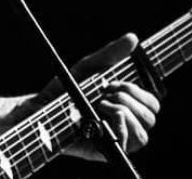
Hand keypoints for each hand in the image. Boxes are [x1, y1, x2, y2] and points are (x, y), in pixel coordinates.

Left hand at [5, 34, 161, 159]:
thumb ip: (110, 55)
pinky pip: (127, 145)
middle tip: (104, 93)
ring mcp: (115, 141)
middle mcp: (124, 126)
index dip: (139, 92)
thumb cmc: (63, 91)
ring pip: (142, 134)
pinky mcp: (105, 152)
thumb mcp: (88, 69)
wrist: (39, 110)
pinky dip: (117, 128)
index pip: (152, 105)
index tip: (113, 83)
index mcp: (126, 108)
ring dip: (122, 113)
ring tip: (99, 106)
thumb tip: (133, 38)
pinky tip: (98, 120)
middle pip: (150, 118)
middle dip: (128, 100)